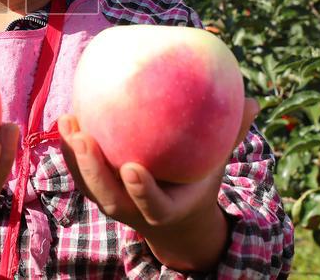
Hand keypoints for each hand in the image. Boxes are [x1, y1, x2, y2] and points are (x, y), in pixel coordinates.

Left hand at [57, 98, 258, 235]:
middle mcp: (133, 211)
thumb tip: (254, 102)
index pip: (151, 203)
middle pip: (108, 196)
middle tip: (85, 137)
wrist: (173, 217)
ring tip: (68, 120)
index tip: (133, 168)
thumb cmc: (197, 181)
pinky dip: (67, 149)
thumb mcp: (215, 164)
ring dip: (73, 156)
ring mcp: (111, 203)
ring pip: (87, 184)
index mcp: (165, 210)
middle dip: (94, 169)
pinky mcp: (96, 191)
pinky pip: (77, 172)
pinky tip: (65, 118)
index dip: (140, 190)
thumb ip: (229, 135)